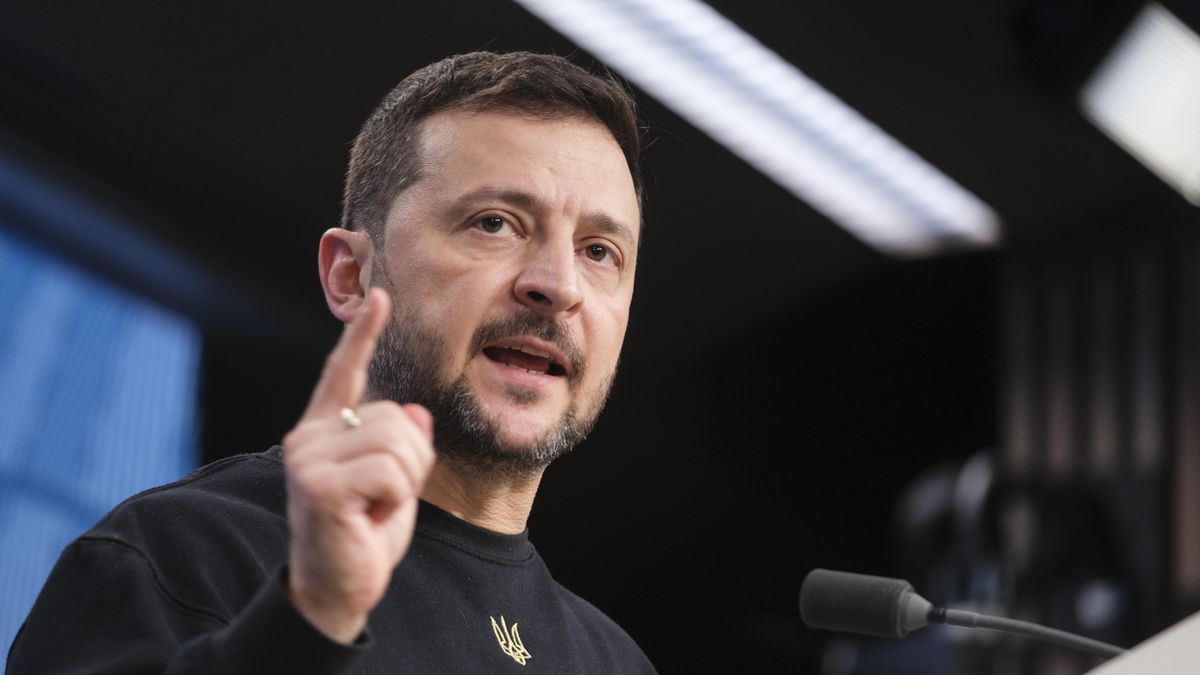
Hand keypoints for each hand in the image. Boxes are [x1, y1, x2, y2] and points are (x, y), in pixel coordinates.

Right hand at [282, 288, 435, 642]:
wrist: (337, 591)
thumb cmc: (363, 535)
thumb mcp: (392, 484)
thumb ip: (400, 447)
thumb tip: (414, 415)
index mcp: (323, 431)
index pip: (343, 373)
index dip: (362, 335)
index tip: (379, 296)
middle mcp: (308, 437)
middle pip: (396, 417)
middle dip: (411, 461)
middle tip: (382, 498)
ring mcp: (309, 460)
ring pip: (398, 441)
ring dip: (404, 482)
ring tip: (374, 508)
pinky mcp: (318, 485)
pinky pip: (391, 472)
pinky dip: (395, 500)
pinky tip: (369, 519)